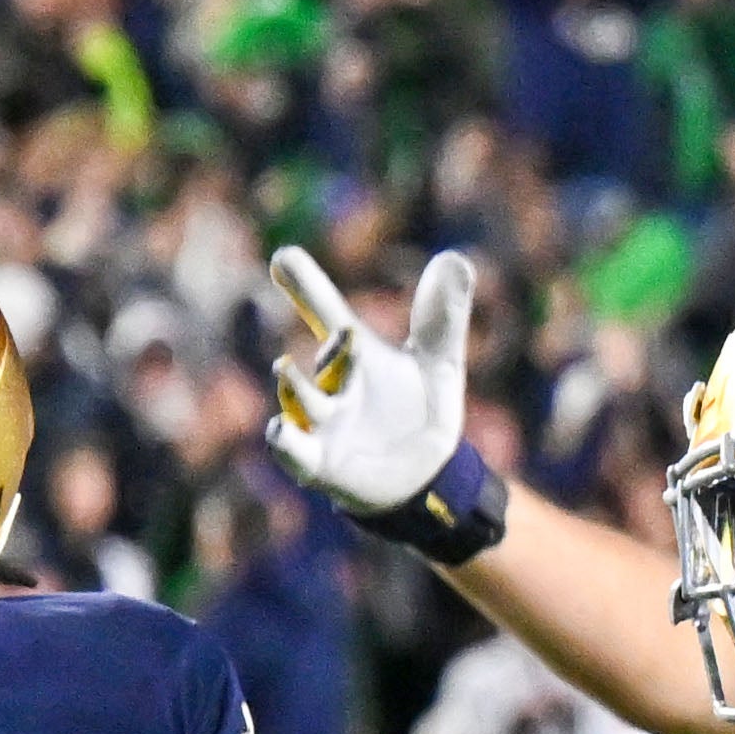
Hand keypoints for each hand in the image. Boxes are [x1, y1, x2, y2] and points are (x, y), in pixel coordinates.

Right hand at [265, 246, 473, 514]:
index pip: (329, 315)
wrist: (425, 476)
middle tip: (347, 337)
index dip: (307, 288)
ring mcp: (323, 427)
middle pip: (328, 364)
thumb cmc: (420, 412)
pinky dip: (286, 442)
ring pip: (302, 405)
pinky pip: (296, 453)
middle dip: (335, 351)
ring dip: (294, 390)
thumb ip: (443, 316)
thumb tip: (455, 258)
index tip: (283, 258)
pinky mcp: (321, 465)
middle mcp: (333, 388)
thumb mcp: (439, 361)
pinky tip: (279, 429)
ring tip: (284, 370)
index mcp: (355, 358)